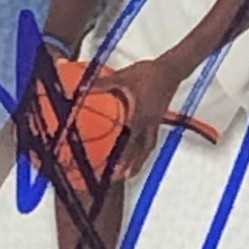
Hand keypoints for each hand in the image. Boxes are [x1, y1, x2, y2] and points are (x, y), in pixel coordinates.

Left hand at [96, 56, 185, 180]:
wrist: (169, 70)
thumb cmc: (146, 74)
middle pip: (141, 149)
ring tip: (132, 173)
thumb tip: (80, 89)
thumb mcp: (121, 78)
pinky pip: (151, 138)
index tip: (114, 168)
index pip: (129, 140)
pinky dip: (144, 148)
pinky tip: (140, 151)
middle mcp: (147, 122)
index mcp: (137, 115)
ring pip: (148, 146)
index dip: (122, 155)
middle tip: (122, 178)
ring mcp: (154, 122)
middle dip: (132, 165)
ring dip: (140, 160)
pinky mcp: (157, 119)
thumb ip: (101, 85)